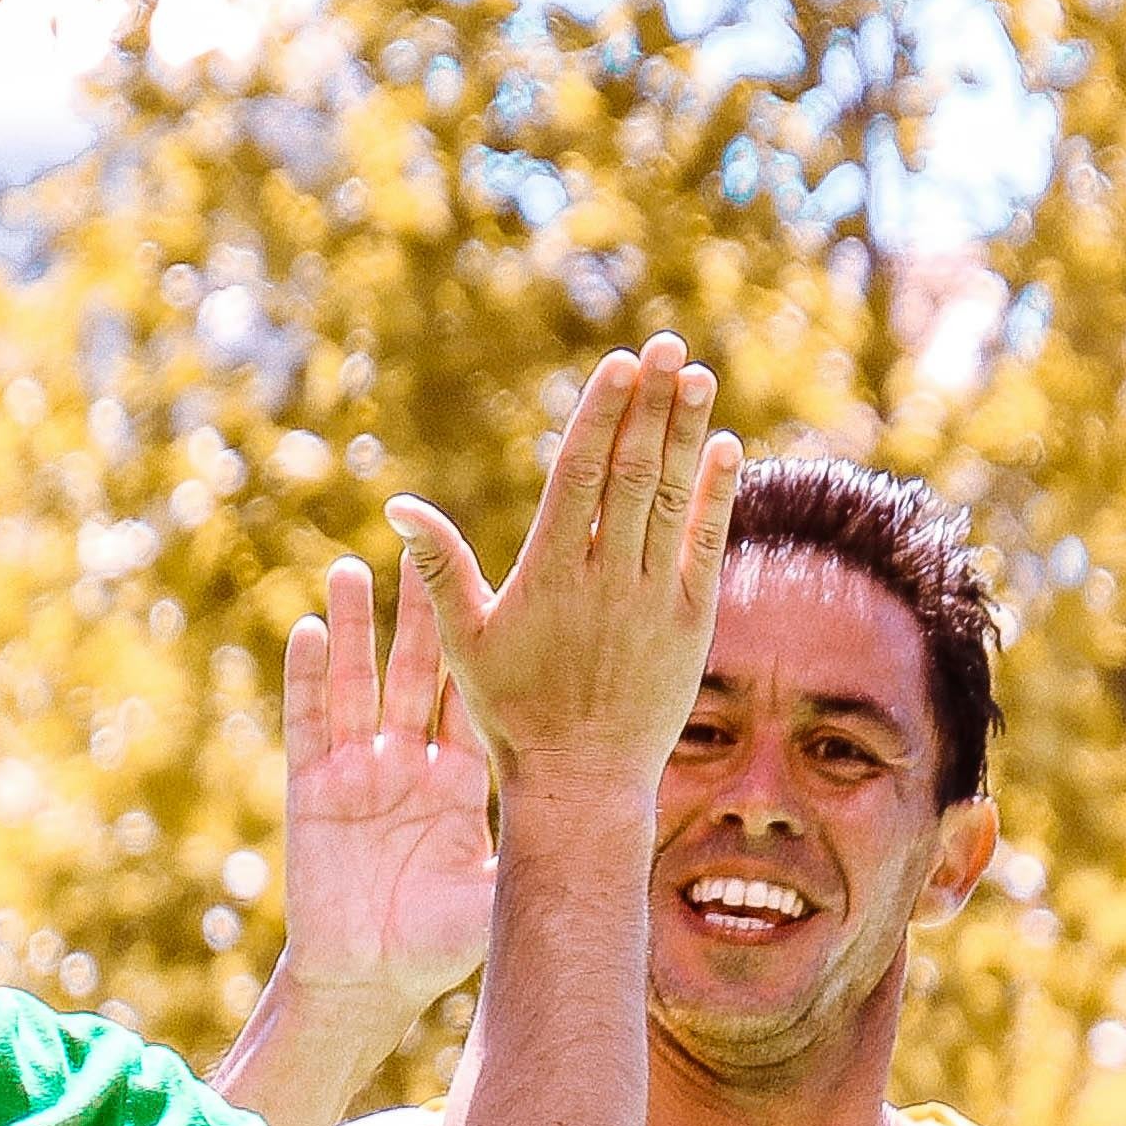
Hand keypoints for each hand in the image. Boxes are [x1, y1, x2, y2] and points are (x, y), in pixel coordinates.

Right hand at [278, 553, 496, 1013]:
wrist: (369, 982)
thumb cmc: (438, 947)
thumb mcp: (497, 890)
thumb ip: (535, 849)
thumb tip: (610, 827)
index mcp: (459, 781)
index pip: (470, 697)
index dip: (481, 646)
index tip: (496, 588)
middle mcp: (409, 764)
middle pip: (415, 674)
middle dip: (418, 614)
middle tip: (424, 553)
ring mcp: (358, 773)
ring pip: (357, 684)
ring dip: (355, 628)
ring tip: (356, 569)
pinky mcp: (312, 790)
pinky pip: (308, 722)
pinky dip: (306, 676)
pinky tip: (308, 629)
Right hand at [389, 335, 739, 805]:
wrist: (582, 780)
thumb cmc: (512, 710)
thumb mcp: (464, 639)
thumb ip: (438, 567)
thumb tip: (399, 505)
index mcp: (548, 575)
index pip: (581, 475)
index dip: (604, 414)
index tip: (622, 363)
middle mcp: (606, 579)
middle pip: (633, 473)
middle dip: (652, 405)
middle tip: (668, 346)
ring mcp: (653, 599)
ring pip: (673, 499)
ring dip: (688, 434)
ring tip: (698, 375)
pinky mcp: (692, 623)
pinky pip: (708, 545)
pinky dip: (718, 495)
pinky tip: (726, 447)